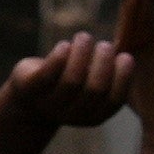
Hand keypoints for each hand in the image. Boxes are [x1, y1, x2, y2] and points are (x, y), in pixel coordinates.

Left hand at [2, 30, 133, 130]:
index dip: (123, 78)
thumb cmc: (67, 83)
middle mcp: (72, 114)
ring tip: (84, 37)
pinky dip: (59, 58)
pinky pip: (46, 75)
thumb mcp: (88, 82)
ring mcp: (49, 104)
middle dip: (103, 63)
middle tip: (105, 45)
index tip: (125, 56)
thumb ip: (106, 72)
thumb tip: (126, 54)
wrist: (27, 99)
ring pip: (71, 80)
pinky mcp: (29, 90)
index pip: (114, 101)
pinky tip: (65, 45)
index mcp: (93, 116)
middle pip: (94, 89)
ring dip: (82, 54)